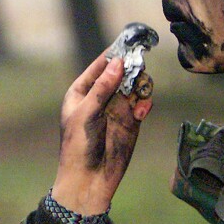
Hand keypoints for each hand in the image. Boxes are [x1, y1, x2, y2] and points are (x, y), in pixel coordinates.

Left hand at [51, 54, 152, 215]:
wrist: (89, 179)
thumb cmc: (78, 145)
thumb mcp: (86, 113)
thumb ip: (103, 88)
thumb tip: (118, 62)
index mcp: (82, 91)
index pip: (100, 65)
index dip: (114, 54)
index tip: (129, 44)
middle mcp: (101, 96)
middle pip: (122, 72)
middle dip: (133, 69)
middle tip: (139, 70)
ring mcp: (117, 108)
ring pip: (136, 85)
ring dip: (141, 85)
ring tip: (141, 94)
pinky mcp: (132, 121)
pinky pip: (143, 102)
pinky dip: (145, 103)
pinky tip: (141, 112)